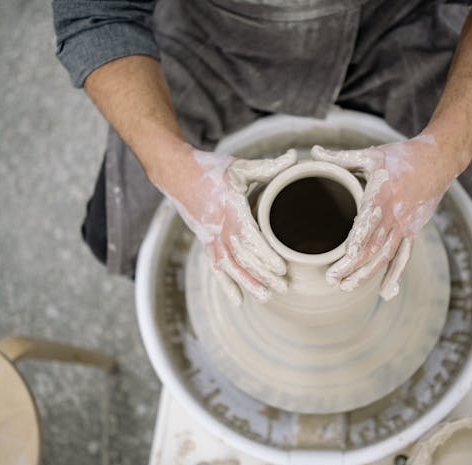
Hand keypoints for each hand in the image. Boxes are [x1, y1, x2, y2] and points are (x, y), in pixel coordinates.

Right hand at [162, 147, 297, 304]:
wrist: (176, 174)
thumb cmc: (211, 169)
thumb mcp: (240, 166)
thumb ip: (268, 166)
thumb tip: (294, 156)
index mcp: (229, 208)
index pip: (249, 237)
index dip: (265, 254)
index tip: (282, 268)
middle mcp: (218, 227)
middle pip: (243, 257)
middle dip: (263, 274)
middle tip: (285, 287)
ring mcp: (210, 237)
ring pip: (230, 266)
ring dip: (248, 283)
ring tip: (267, 298)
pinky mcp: (206, 243)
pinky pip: (217, 267)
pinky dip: (227, 284)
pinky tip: (239, 300)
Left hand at [311, 134, 457, 299]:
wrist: (437, 161)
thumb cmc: (400, 157)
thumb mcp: (371, 155)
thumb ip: (340, 157)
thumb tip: (313, 152)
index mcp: (382, 195)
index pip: (369, 221)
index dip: (358, 239)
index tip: (347, 255)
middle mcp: (394, 215)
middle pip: (373, 245)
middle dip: (353, 265)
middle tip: (332, 279)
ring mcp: (405, 226)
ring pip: (385, 256)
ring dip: (367, 274)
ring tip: (346, 288)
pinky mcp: (412, 232)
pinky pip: (403, 257)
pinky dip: (395, 275)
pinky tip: (385, 292)